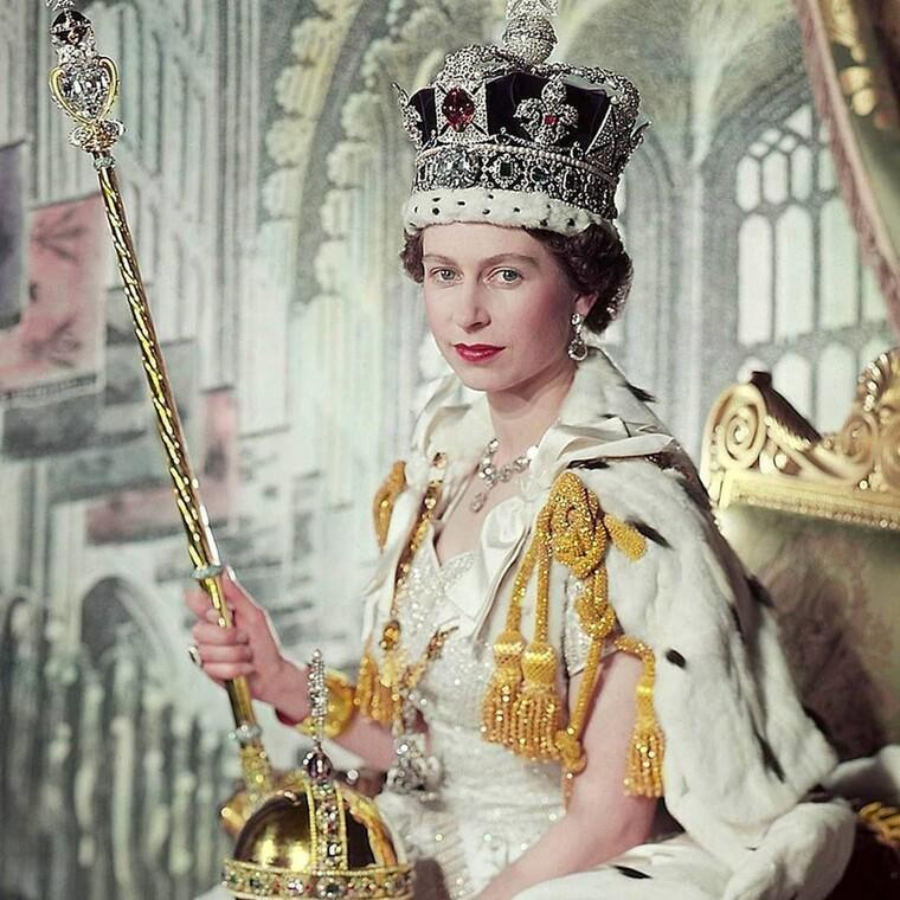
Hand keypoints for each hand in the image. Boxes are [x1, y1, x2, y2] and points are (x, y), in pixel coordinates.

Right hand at [184, 567, 305, 716]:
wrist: (271, 673)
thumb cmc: (264, 643)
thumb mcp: (254, 615)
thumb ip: (237, 596)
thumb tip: (223, 572)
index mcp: (216, 614)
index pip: (193, 601)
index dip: (203, 607)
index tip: (218, 613)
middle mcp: (207, 631)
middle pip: (199, 630)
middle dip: (228, 636)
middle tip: (245, 638)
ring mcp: (204, 651)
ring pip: (208, 651)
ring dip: (235, 654)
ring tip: (247, 654)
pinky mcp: (206, 671)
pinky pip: (214, 668)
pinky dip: (235, 669)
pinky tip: (244, 668)